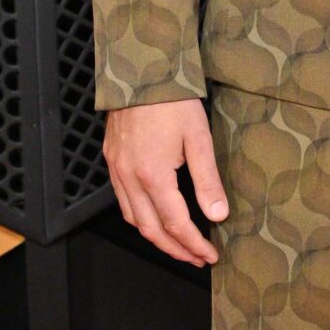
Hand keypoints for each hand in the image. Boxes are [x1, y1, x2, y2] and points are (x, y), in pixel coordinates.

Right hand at [104, 100, 227, 265]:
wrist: (140, 71)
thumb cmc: (171, 101)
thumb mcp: (198, 139)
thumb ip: (207, 180)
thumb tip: (218, 214)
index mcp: (153, 176)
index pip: (176, 224)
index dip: (194, 244)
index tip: (209, 255)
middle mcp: (129, 178)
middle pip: (151, 230)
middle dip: (175, 249)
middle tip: (196, 258)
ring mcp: (117, 170)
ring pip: (133, 219)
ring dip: (155, 237)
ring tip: (178, 245)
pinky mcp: (112, 160)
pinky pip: (122, 201)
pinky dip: (139, 218)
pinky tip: (154, 218)